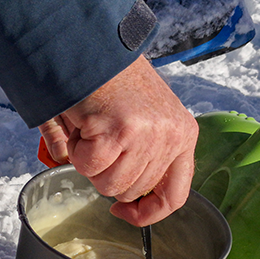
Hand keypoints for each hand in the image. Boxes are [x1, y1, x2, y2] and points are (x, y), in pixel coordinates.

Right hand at [37, 56, 198, 226]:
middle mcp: (171, 135)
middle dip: (106, 173)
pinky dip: (76, 151)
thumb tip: (123, 203)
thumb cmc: (112, 82)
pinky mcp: (119, 130)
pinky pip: (89, 167)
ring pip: (108, 184)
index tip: (124, 212)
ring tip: (91, 129)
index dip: (148, 213)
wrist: (92, 45)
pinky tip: (81, 126)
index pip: (176, 195)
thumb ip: (141, 163)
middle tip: (100, 139)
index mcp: (183, 133)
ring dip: (89, 162)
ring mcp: (147, 134)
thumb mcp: (142, 122)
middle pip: (131, 191)